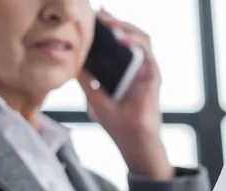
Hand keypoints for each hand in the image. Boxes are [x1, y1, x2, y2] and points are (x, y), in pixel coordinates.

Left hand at [77, 9, 171, 179]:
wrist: (130, 140)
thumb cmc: (116, 123)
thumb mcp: (92, 96)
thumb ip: (85, 78)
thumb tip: (72, 61)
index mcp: (123, 71)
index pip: (118, 43)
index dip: (108, 28)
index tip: (94, 19)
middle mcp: (136, 68)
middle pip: (130, 36)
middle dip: (116, 22)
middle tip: (100, 15)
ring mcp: (146, 71)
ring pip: (141, 39)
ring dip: (126, 27)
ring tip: (110, 23)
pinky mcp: (153, 76)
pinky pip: (147, 53)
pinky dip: (135, 42)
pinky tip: (121, 38)